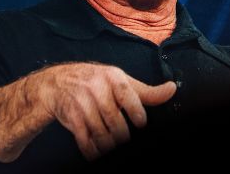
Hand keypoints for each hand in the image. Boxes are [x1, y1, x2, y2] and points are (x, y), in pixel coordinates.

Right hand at [38, 62, 176, 160]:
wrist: (58, 83)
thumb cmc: (97, 82)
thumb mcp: (121, 81)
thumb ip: (146, 91)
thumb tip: (172, 89)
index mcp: (113, 77)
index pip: (127, 95)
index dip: (136, 112)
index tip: (141, 124)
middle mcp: (96, 88)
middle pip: (115, 120)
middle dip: (122, 135)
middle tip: (124, 139)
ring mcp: (82, 102)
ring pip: (101, 133)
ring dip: (109, 146)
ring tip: (112, 146)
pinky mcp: (71, 117)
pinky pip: (84, 140)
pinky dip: (92, 151)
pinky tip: (97, 152)